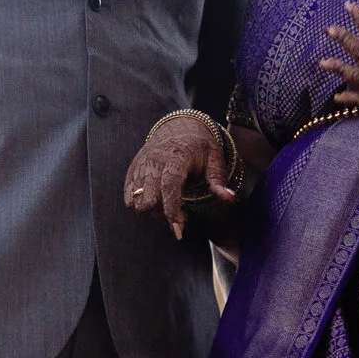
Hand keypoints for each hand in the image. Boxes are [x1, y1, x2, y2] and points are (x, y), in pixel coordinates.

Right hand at [123, 118, 235, 240]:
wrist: (177, 127)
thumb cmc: (199, 146)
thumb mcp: (214, 158)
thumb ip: (219, 180)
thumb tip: (230, 198)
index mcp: (176, 156)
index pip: (169, 185)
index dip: (171, 209)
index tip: (179, 229)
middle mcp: (154, 160)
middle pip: (148, 198)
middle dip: (163, 214)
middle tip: (182, 213)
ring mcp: (141, 165)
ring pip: (135, 201)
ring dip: (151, 211)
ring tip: (168, 205)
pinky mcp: (132, 171)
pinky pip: (128, 197)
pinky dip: (140, 205)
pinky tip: (156, 201)